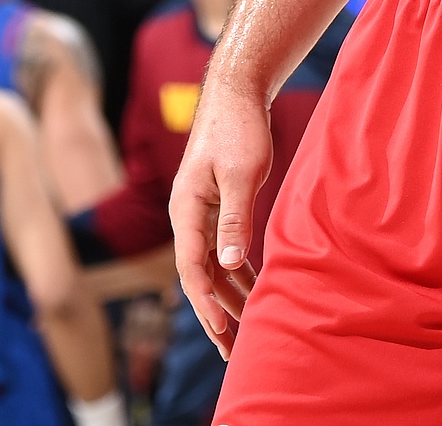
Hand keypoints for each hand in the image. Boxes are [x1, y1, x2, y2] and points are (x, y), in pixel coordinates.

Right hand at [168, 79, 271, 357]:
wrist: (238, 91)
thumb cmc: (238, 126)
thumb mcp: (240, 172)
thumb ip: (233, 218)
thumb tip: (229, 263)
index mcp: (186, 209)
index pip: (192, 268)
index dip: (205, 304)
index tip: (221, 332)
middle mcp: (189, 215)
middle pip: (200, 275)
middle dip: (216, 313)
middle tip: (233, 350)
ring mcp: (202, 211)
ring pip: (213, 264)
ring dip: (229, 295)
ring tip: (248, 328)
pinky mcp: (219, 204)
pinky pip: (225, 247)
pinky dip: (238, 270)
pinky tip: (255, 287)